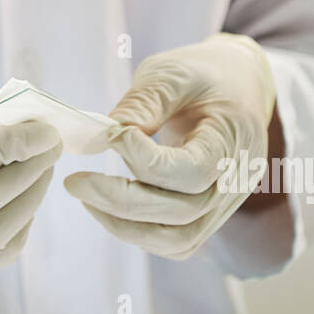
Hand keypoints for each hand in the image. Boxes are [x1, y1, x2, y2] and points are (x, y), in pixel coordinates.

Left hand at [64, 33, 274, 259]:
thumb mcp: (172, 72)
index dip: (144, 161)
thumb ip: (143, 103)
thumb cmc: (202, 74)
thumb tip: (106, 138)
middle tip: (76, 181)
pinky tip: (107, 206)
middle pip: (183, 212)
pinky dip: (139, 232)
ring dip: (127, 226)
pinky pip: (176, 240)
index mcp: (234, 137)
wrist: (236, 85)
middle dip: (122, 200)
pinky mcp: (209, 213)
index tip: (110, 136)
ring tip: (87, 197)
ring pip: (179, 239)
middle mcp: (237, 179)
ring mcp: (226, 202)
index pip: (192, 170)